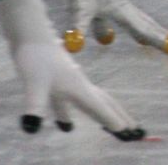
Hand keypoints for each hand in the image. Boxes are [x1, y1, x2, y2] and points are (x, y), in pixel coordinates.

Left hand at [0, 0, 145, 139]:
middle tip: (137, 132)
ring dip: (103, 116)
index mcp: (79, 87)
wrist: (30, 33)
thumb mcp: (35, 83)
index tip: (129, 134)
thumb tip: (31, 128)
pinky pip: (72, 103)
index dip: (114, 121)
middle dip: (121, 118)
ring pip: (92, 103)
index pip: (101, 108)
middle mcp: (79, 85)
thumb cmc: (34, 56)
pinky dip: (73, 115)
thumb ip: (36, 105)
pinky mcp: (58, 82)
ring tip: (113, 129)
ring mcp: (69, 82)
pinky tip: (66, 126)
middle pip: (106, 104)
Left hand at [57, 0, 167, 55]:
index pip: (144, 30)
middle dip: (159, 35)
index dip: (159, 40)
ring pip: (136, 19)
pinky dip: (127, 25)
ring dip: (145, 30)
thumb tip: (75, 47)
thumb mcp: (80, 8)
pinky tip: (110, 35)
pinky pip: (122, 16)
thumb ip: (79, 28)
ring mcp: (118, 1)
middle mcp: (124, 6)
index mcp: (121, 9)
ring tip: (146, 42)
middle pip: (145, 24)